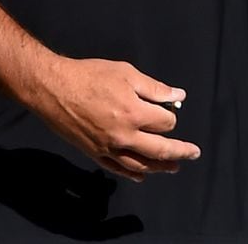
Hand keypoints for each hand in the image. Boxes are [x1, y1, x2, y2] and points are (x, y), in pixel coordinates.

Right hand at [32, 56, 200, 181]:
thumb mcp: (126, 73)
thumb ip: (154, 88)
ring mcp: (108, 148)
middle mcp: (123, 135)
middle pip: (160, 150)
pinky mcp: (94, 153)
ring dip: (160, 167)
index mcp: (134, 113)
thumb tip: (178, 94)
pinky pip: (118, 168)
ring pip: (141, 164)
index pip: (166, 122)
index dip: (171, 114)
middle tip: (194, 153)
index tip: (168, 108)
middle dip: (180, 151)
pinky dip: (133, 173)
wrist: (53, 89)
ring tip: (174, 167)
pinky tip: (142, 174)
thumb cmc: (89, 76)